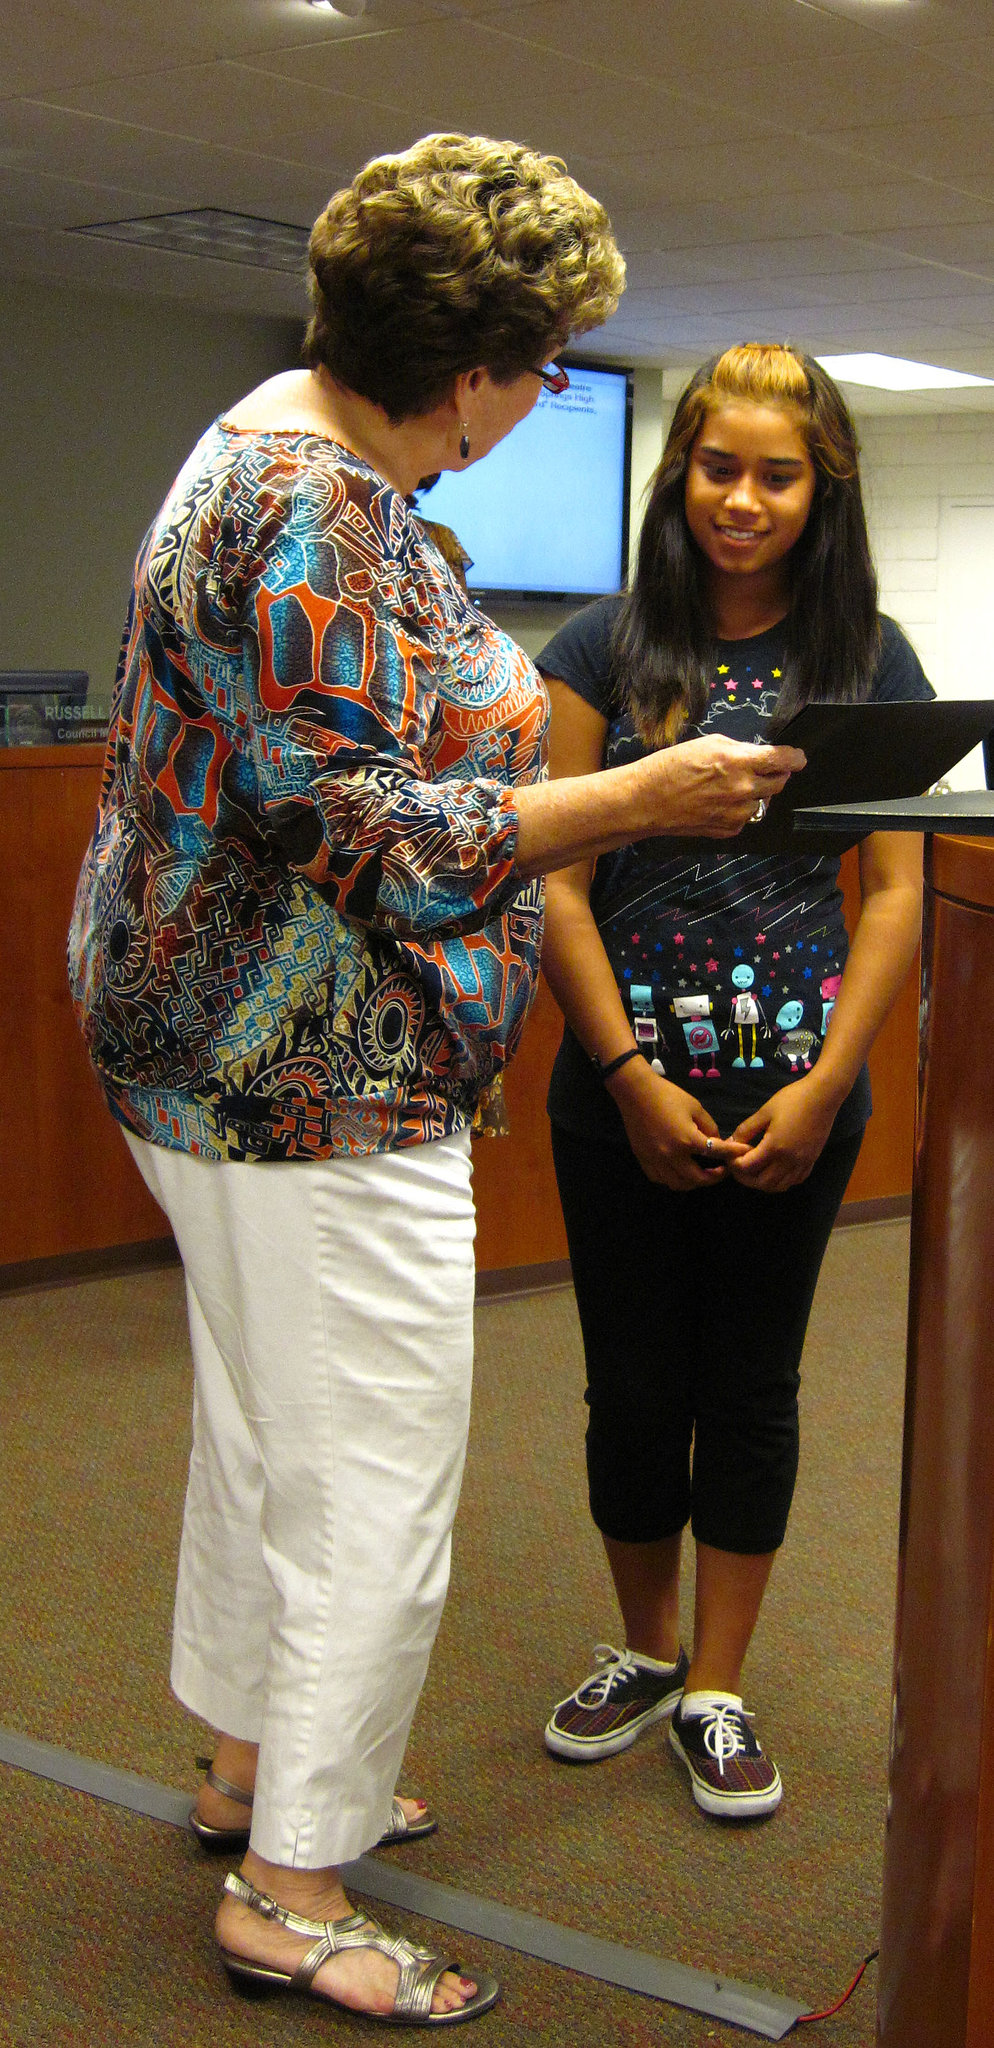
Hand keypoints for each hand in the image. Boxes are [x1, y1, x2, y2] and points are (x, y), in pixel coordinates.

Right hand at [607, 1060, 749, 1190]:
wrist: (636, 1092)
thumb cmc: (668, 1095)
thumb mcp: (695, 1107)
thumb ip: (709, 1127)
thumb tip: (716, 1142)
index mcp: (687, 1139)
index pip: (717, 1152)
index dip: (733, 1154)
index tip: (744, 1154)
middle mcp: (672, 1155)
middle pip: (697, 1179)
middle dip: (714, 1177)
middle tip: (721, 1171)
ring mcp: (656, 1160)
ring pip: (677, 1184)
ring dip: (693, 1182)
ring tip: (700, 1174)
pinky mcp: (643, 1159)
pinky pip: (659, 1178)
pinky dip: (671, 1179)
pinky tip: (678, 1171)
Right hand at [640, 736, 805, 839]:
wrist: (648, 800)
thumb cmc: (672, 766)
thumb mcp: (709, 744)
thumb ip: (740, 750)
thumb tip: (758, 756)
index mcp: (739, 762)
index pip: (783, 760)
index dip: (795, 758)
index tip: (798, 758)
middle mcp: (744, 789)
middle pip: (779, 782)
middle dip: (775, 774)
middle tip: (760, 769)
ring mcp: (738, 813)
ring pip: (764, 801)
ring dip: (756, 793)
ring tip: (731, 787)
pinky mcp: (730, 829)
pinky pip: (747, 817)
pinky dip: (740, 809)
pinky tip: (719, 802)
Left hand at [727, 1078, 840, 1191]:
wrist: (823, 1096)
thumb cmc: (792, 1099)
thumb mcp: (764, 1112)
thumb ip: (746, 1129)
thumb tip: (731, 1142)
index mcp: (775, 1147)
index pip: (748, 1167)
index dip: (734, 1164)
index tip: (730, 1156)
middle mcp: (789, 1160)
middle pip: (762, 1183)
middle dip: (746, 1178)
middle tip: (738, 1167)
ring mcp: (802, 1163)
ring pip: (779, 1186)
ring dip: (763, 1183)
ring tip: (755, 1171)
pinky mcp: (812, 1161)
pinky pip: (795, 1180)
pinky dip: (782, 1181)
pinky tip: (775, 1170)